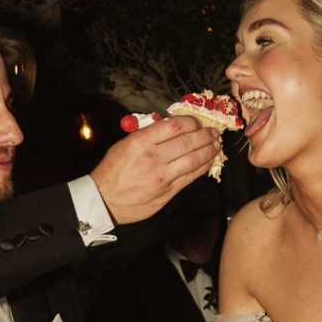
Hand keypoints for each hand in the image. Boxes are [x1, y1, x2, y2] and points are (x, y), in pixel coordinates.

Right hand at [90, 116, 220, 224]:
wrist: (105, 200)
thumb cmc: (113, 170)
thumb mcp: (125, 144)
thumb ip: (148, 135)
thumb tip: (171, 128)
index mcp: (141, 142)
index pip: (175, 126)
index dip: (191, 121)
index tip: (197, 121)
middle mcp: (154, 158)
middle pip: (188, 142)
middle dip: (205, 135)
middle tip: (214, 132)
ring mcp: (163, 177)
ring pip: (194, 160)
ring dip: (209, 150)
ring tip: (216, 145)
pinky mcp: (168, 192)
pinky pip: (190, 177)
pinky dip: (202, 167)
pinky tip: (209, 160)